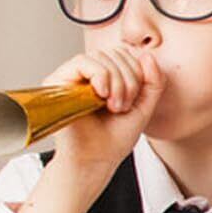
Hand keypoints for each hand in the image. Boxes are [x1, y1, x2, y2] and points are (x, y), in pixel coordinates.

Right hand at [16, 46, 166, 212]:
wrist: (96, 160)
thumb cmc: (114, 138)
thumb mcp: (144, 107)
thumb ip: (154, 81)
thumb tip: (148, 55)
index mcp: (107, 77)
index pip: (125, 54)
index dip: (136, 72)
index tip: (133, 100)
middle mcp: (88, 74)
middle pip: (115, 52)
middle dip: (128, 79)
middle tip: (122, 106)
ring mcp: (72, 77)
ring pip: (101, 56)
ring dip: (116, 81)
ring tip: (112, 106)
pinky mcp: (57, 82)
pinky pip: (82, 62)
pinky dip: (100, 75)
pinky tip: (101, 95)